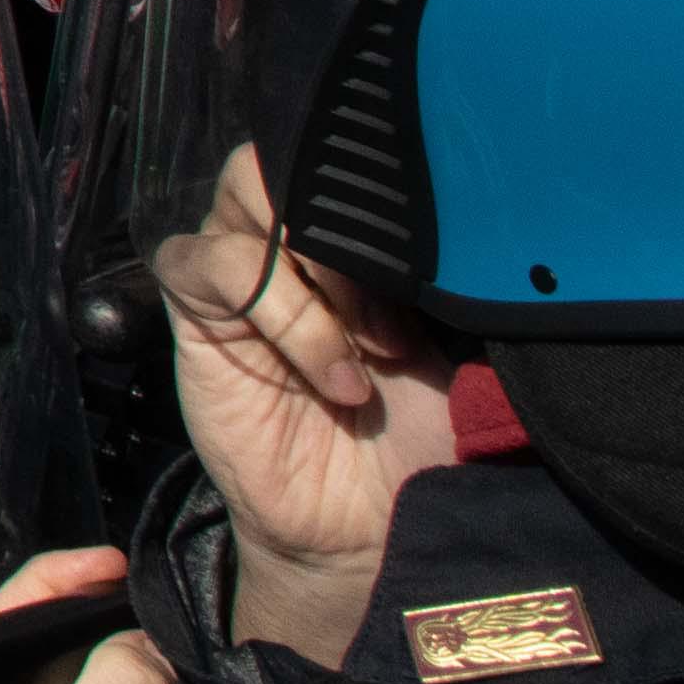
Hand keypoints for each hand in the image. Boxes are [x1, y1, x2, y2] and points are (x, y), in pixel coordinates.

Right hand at [153, 144, 459, 668]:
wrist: (376, 532)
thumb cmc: (427, 444)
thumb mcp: (463, 355)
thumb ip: (456, 286)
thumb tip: (485, 234)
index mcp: (363, 238)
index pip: (353, 155)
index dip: (389, 189)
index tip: (444, 261)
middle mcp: (299, 240)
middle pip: (291, 151)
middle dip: (345, 220)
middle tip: (397, 305)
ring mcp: (244, 273)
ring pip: (245, 188)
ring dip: (314, 266)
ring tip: (367, 343)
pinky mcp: (198, 314)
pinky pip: (204, 263)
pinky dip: (278, 311)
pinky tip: (331, 373)